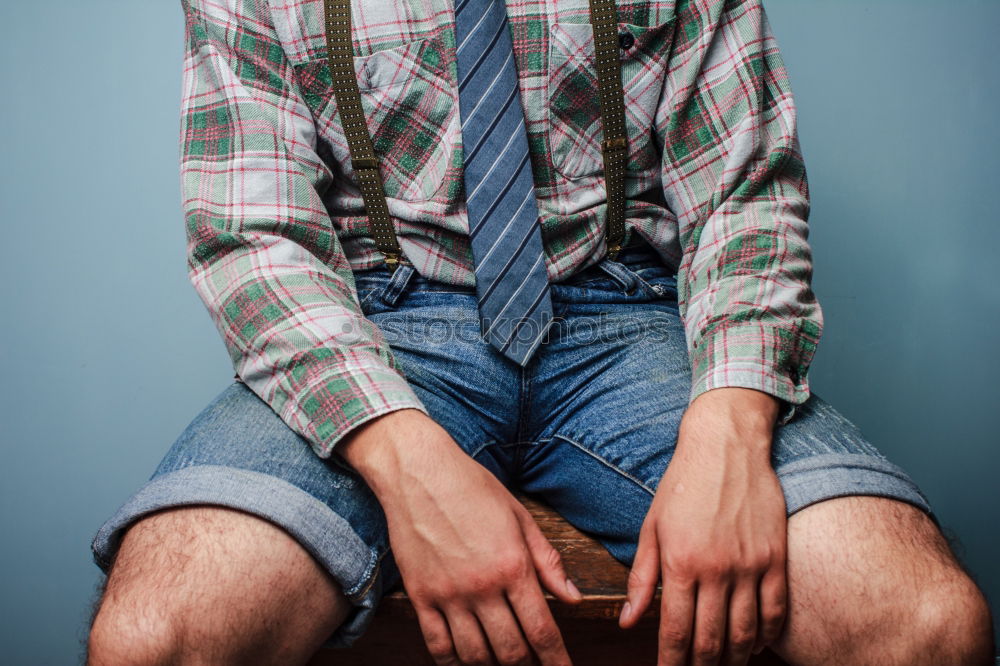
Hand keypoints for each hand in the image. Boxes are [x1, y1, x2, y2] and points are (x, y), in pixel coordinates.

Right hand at [339, 409, 581, 664]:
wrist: (418, 470)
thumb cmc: (472, 487)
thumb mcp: (519, 517)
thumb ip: (547, 561)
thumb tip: (573, 598)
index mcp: (513, 566)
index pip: (542, 630)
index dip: (556, 660)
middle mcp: (482, 586)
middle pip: (511, 651)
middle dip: (527, 664)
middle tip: (532, 662)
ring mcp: (448, 594)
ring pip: (475, 655)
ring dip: (492, 664)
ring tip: (501, 659)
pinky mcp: (420, 595)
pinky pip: (437, 645)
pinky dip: (453, 661)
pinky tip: (464, 658)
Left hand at [619, 388, 787, 665]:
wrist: (726, 445)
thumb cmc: (683, 483)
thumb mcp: (652, 527)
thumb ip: (642, 578)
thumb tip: (629, 621)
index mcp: (680, 562)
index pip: (675, 631)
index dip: (672, 662)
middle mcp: (716, 569)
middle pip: (711, 640)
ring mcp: (750, 565)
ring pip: (745, 633)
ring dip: (734, 659)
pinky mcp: (776, 557)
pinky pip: (775, 611)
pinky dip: (766, 636)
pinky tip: (755, 644)